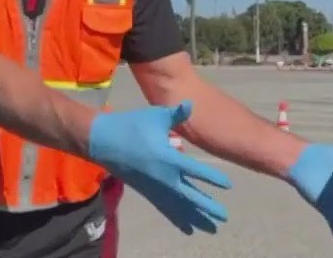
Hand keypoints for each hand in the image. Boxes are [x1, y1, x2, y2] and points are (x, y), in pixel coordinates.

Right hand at [88, 101, 231, 223]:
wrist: (104, 141)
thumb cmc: (132, 126)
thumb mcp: (156, 116)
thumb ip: (177, 114)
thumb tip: (192, 104)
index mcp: (168, 159)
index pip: (196, 171)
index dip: (213, 178)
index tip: (228, 186)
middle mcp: (163, 178)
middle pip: (190, 196)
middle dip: (208, 207)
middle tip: (224, 218)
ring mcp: (154, 187)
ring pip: (178, 206)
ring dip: (195, 217)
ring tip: (211, 228)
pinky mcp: (147, 191)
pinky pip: (166, 207)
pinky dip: (177, 217)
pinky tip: (188, 228)